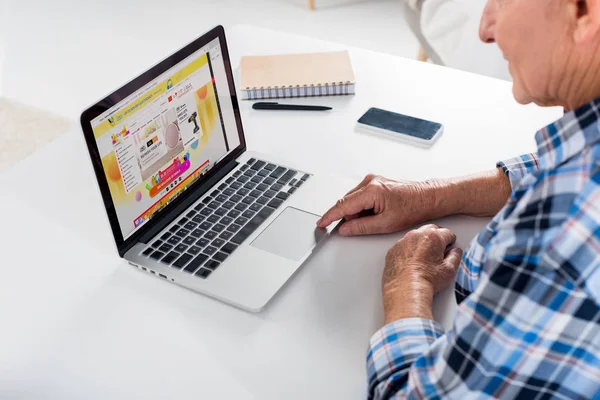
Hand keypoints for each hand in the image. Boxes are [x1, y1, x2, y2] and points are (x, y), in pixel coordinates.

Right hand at [316, 174, 441, 235]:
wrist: (427, 198)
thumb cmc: (413, 208)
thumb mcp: (385, 224)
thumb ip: (361, 227)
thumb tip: (345, 229)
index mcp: (371, 191)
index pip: (343, 206)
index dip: (330, 216)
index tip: (321, 223)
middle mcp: (369, 181)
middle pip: (347, 203)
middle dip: (351, 217)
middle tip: (367, 225)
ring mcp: (372, 180)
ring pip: (353, 200)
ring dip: (359, 212)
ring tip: (378, 217)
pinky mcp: (375, 182)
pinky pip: (360, 196)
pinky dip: (364, 207)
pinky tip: (377, 211)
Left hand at [382, 224, 462, 322]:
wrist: (405, 291)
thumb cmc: (426, 280)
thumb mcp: (449, 270)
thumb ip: (455, 257)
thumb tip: (455, 253)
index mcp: (433, 237)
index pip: (447, 233)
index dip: (451, 240)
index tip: (450, 244)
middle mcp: (416, 236)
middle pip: (430, 230)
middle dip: (437, 237)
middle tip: (439, 248)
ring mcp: (402, 242)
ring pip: (415, 236)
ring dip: (421, 242)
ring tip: (425, 256)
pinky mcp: (392, 250)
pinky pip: (403, 246)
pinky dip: (408, 250)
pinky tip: (412, 262)